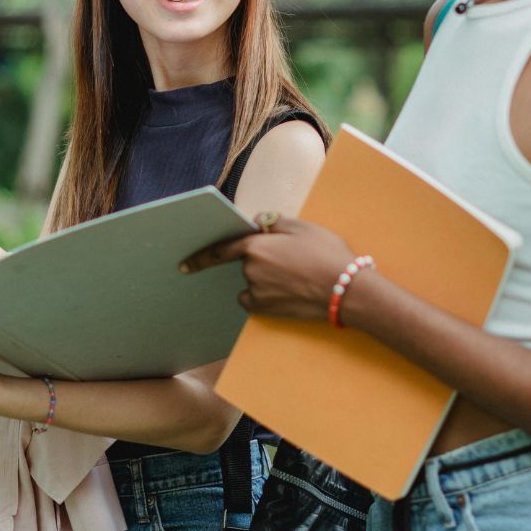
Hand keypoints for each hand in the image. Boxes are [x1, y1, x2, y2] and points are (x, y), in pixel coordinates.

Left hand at [180, 216, 354, 320]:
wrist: (346, 290)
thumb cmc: (327, 254)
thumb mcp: (302, 227)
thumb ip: (273, 221)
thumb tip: (256, 221)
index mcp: (257, 245)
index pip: (221, 249)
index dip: (201, 256)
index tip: (184, 264)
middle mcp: (251, 269)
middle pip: (246, 263)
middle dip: (262, 260)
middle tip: (292, 262)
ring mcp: (257, 291)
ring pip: (252, 282)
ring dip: (265, 279)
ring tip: (297, 277)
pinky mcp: (265, 310)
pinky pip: (255, 300)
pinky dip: (265, 296)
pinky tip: (288, 292)